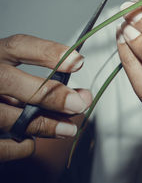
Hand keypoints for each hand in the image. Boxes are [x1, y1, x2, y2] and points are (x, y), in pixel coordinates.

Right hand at [0, 34, 91, 161]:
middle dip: (48, 94)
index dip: (48, 52)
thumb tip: (82, 98)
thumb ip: (46, 84)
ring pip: (4, 116)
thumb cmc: (5, 93)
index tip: (78, 62)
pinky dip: (18, 146)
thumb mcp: (18, 80)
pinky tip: (30, 142)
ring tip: (68, 130)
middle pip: (8, 80)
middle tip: (79, 104)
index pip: (18, 46)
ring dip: (42, 125)